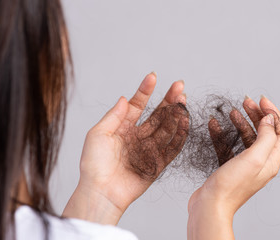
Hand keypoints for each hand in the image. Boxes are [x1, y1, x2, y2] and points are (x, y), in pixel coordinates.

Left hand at [63, 72, 188, 223]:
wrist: (100, 191)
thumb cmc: (94, 163)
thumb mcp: (98, 133)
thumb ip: (114, 115)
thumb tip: (125, 97)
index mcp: (122, 128)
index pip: (137, 105)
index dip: (145, 91)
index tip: (153, 76)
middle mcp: (137, 137)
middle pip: (157, 115)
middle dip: (168, 100)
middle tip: (179, 86)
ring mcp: (148, 150)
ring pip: (167, 128)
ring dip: (176, 114)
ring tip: (183, 100)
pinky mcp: (157, 164)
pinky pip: (172, 148)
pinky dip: (180, 135)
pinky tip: (185, 121)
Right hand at [187, 96, 279, 239]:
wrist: (209, 205)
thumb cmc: (231, 185)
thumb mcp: (255, 157)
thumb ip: (265, 136)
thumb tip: (269, 119)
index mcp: (270, 160)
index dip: (273, 114)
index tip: (261, 101)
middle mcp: (259, 162)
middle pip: (263, 132)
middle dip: (256, 114)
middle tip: (246, 101)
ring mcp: (243, 165)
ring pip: (245, 137)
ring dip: (239, 122)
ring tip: (231, 111)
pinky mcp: (228, 166)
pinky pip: (228, 145)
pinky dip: (223, 134)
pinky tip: (213, 125)